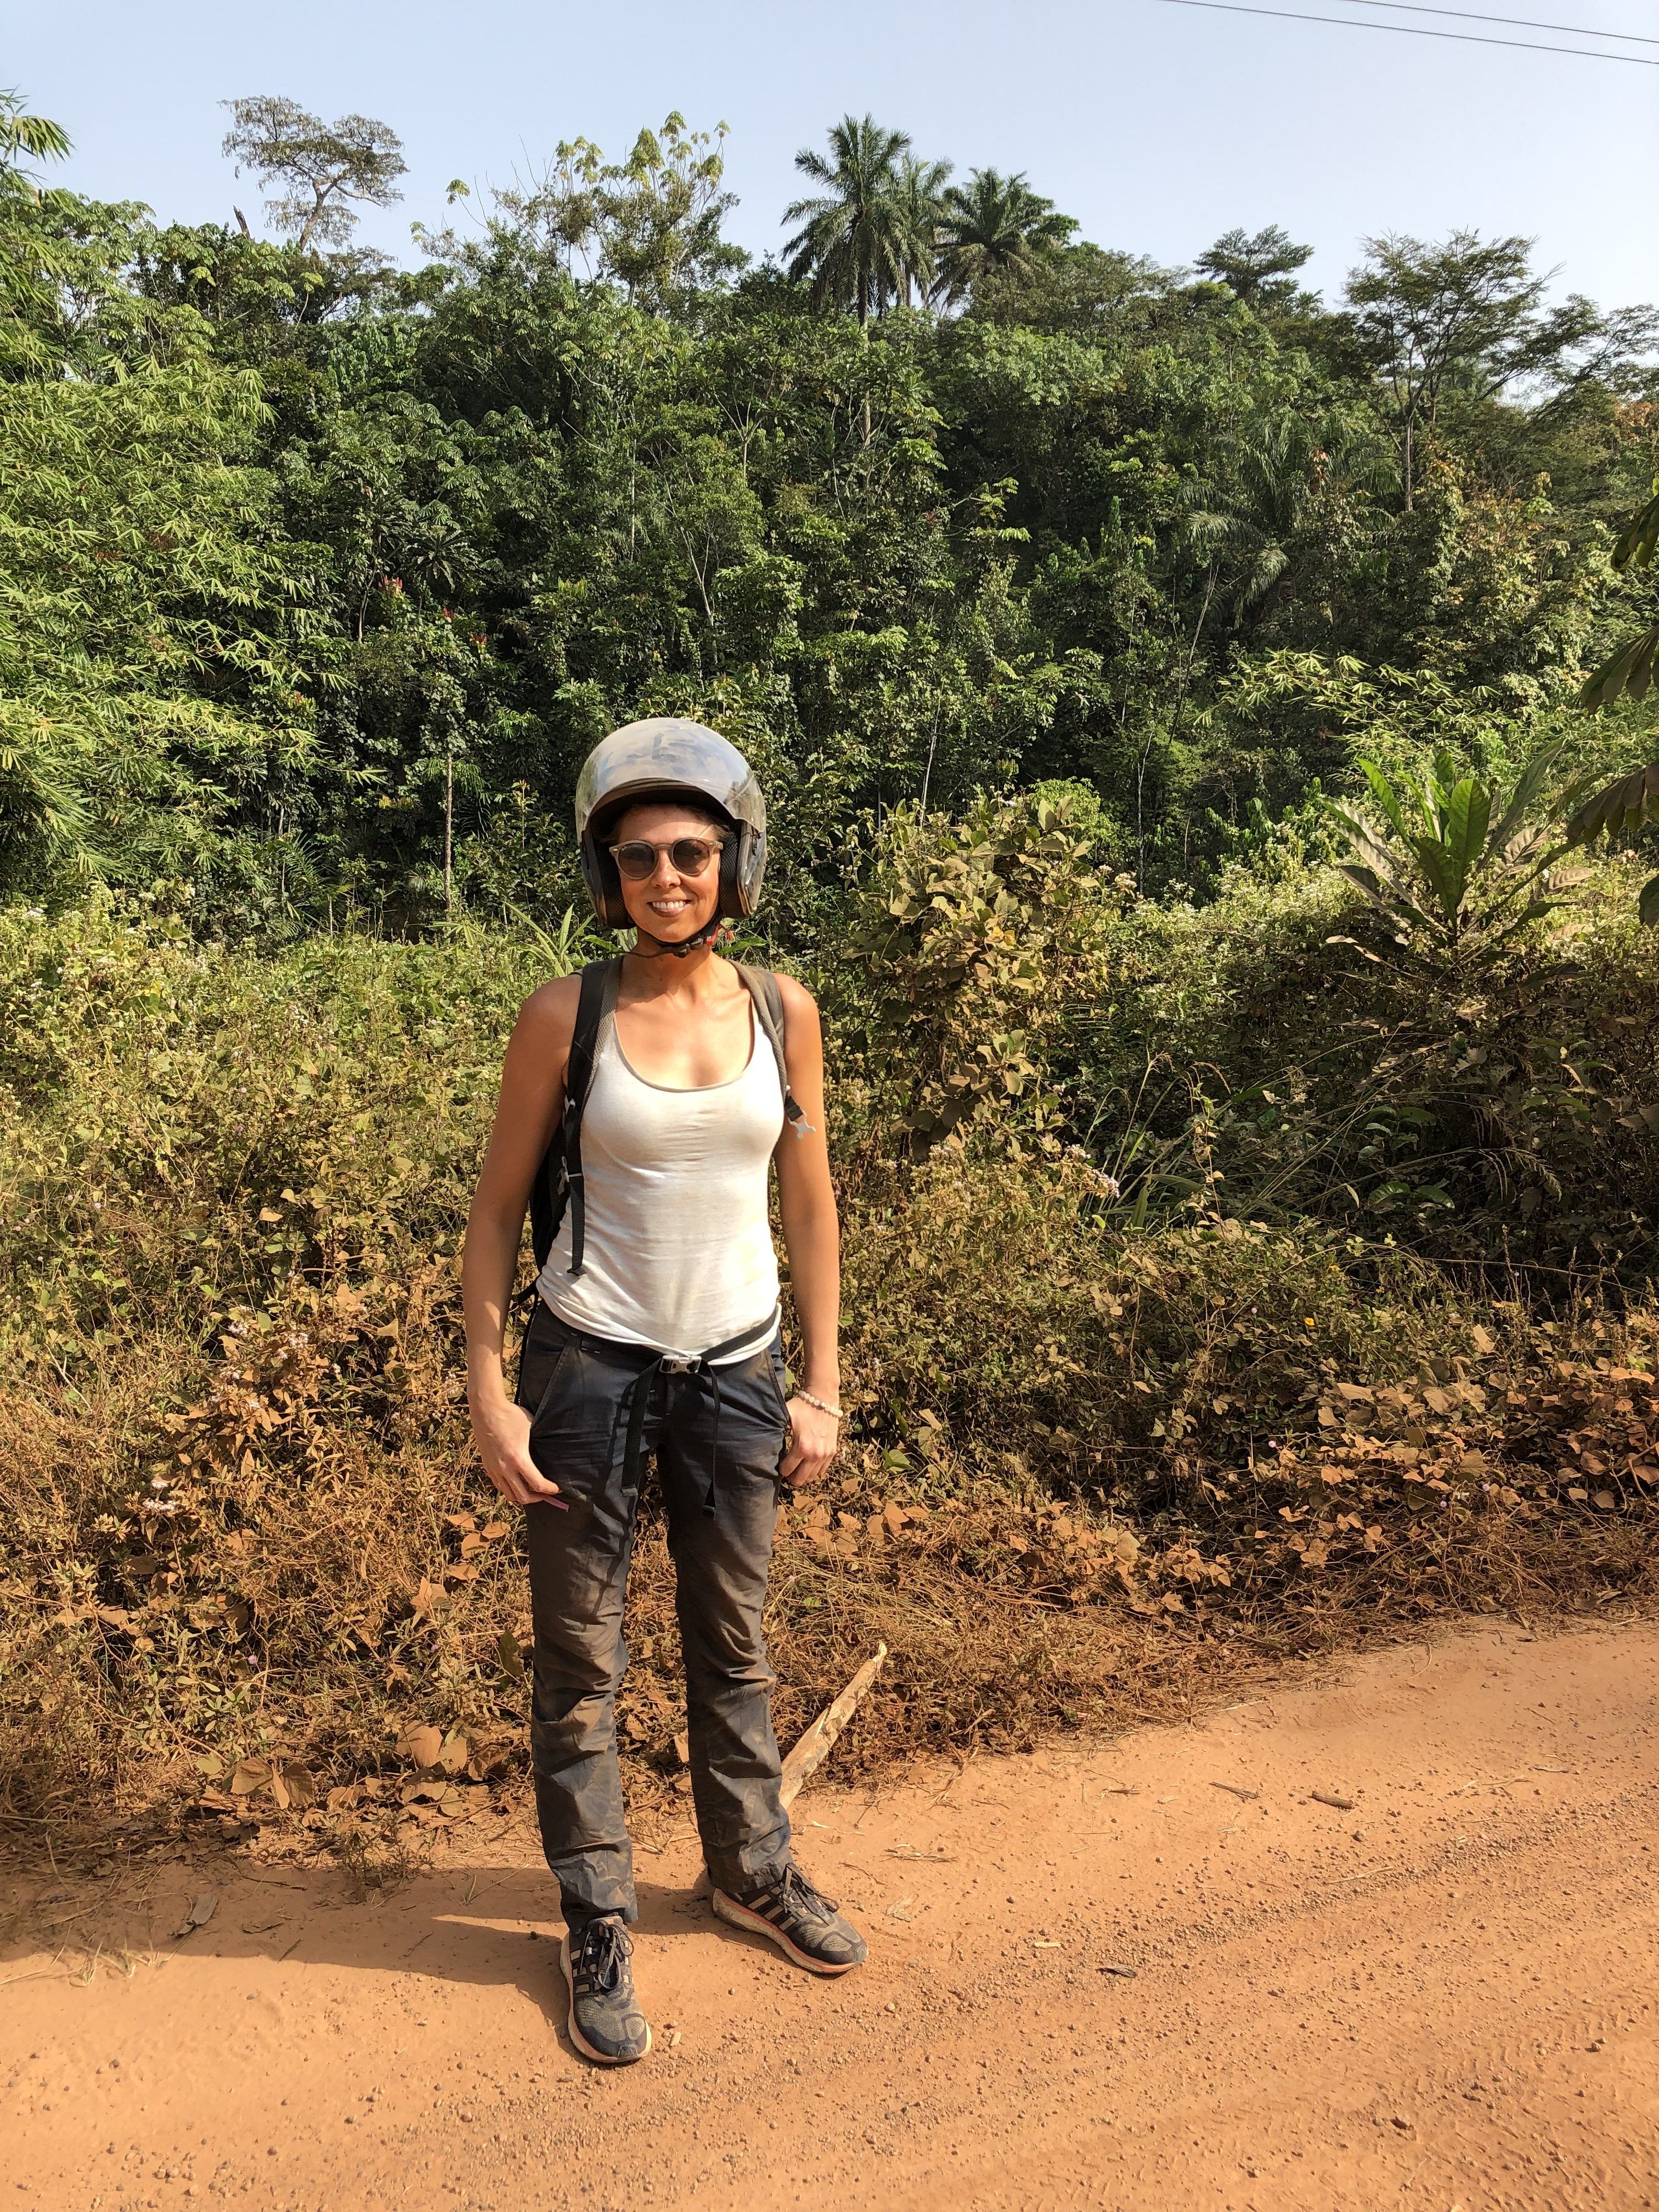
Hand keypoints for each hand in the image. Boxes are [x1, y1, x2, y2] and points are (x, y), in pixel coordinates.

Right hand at [470, 1393, 566, 1508]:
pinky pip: (500, 1486)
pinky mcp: (487, 1466)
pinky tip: (518, 1482)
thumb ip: (539, 1443)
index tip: (558, 1488)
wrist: (486, 1409)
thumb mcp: (532, 1427)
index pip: (538, 1485)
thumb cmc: (511, 1415)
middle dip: (538, 1498)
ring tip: (533, 1491)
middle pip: (523, 1497)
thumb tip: (553, 1452)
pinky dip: (510, 1489)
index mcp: (518, 1459)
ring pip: (509, 1495)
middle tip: (547, 1493)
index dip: (551, 1490)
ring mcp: (494, 1469)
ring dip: (523, 1496)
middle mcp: (505, 1468)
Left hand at [778, 1396, 839, 1488]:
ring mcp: (825, 1455)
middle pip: (800, 1479)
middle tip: (787, 1468)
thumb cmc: (802, 1407)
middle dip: (791, 1476)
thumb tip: (759, 1438)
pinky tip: (808, 1463)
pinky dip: (814, 1470)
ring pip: (812, 1477)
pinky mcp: (832, 1452)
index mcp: (802, 1447)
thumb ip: (774, 1429)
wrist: (823, 1398)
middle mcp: (815, 1454)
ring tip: (797, 1466)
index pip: (787, 1470)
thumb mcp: (785, 1415)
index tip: (779, 1464)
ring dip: (803, 1474)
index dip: (781, 1469)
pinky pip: (822, 1471)